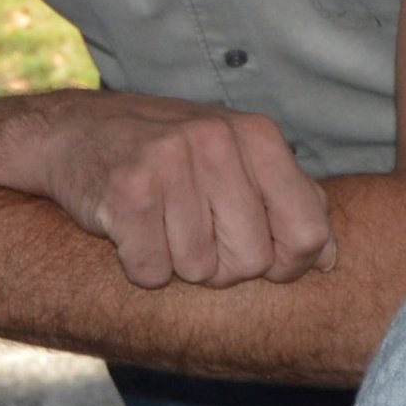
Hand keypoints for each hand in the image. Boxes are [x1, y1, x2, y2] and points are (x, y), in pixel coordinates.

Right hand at [0, 92, 335, 289]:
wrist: (73, 133)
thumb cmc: (170, 156)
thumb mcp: (239, 160)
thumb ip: (293, 201)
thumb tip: (332, 259)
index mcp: (257, 134)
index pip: (308, 233)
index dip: (288, 265)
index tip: (260, 258)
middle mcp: (217, 141)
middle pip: (252, 261)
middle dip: (222, 267)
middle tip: (192, 233)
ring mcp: (170, 162)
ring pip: (198, 272)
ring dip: (175, 265)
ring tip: (158, 224)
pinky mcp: (125, 190)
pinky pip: (151, 272)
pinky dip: (139, 267)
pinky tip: (130, 232)